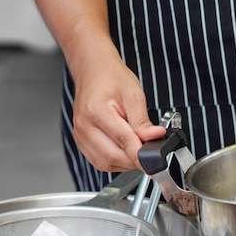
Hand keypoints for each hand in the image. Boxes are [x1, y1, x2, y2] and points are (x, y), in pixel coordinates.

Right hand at [70, 53, 165, 171]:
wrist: (93, 71)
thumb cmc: (112, 79)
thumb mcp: (134, 95)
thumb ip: (143, 121)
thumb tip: (154, 138)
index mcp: (96, 111)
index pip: (123, 141)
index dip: (141, 152)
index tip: (156, 156)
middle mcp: (84, 126)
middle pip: (112, 157)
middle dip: (134, 160)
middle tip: (150, 152)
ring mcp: (80, 135)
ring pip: (105, 164)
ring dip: (125, 162)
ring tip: (137, 147)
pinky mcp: (81, 141)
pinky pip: (99, 161)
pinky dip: (115, 160)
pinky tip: (125, 149)